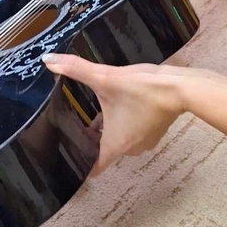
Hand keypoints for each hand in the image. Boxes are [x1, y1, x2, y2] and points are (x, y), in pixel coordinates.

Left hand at [42, 54, 187, 174]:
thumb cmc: (142, 88)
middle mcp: (130, 150)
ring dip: (106, 130)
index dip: (80, 164)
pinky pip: (131, 133)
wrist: (180, 87)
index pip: (93, 167)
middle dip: (89, 140)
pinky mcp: (154, 132)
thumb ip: (75, 69)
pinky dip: (122, 124)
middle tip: (73, 126)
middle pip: (103, 150)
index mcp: (114, 145)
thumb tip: (47, 59)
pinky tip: (117, 107)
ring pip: (117, 140)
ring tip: (92, 114)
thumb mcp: (105, 77)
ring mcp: (144, 142)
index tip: (67, 157)